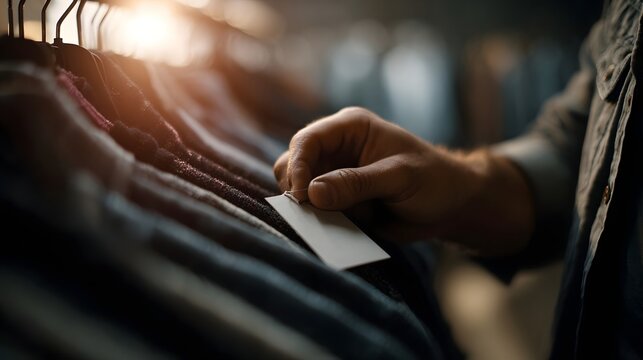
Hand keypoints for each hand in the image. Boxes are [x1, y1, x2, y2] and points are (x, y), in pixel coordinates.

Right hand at [274, 107, 533, 254]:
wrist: (450, 206)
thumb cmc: (433, 180)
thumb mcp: (399, 178)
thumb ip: (357, 184)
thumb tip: (313, 193)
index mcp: (350, 129)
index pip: (307, 141)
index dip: (298, 166)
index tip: (303, 196)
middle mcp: (336, 149)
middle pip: (292, 165)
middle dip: (299, 189)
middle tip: (312, 212)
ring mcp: (334, 177)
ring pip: (300, 192)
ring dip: (313, 209)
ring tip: (346, 218)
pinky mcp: (338, 202)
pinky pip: (317, 213)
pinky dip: (325, 222)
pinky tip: (355, 224)